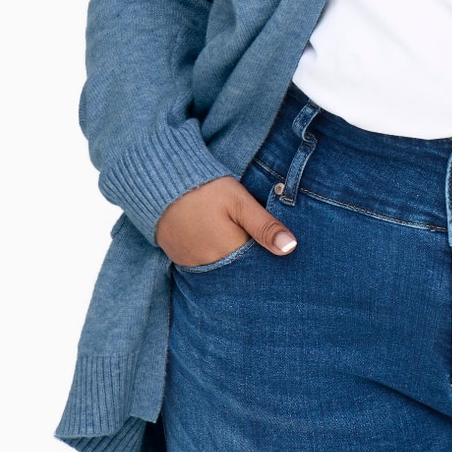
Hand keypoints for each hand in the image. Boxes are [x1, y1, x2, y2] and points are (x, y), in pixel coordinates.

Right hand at [154, 175, 296, 265]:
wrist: (160, 182)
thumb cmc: (205, 188)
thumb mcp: (240, 202)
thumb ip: (265, 226)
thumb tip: (291, 248)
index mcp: (229, 252)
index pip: (256, 265)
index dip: (266, 255)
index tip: (273, 246)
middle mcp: (209, 265)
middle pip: (238, 269)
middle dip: (248, 258)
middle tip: (250, 237)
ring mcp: (191, 263)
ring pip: (219, 267)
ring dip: (228, 257)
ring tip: (231, 236)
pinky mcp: (178, 257)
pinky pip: (201, 264)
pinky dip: (211, 255)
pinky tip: (214, 239)